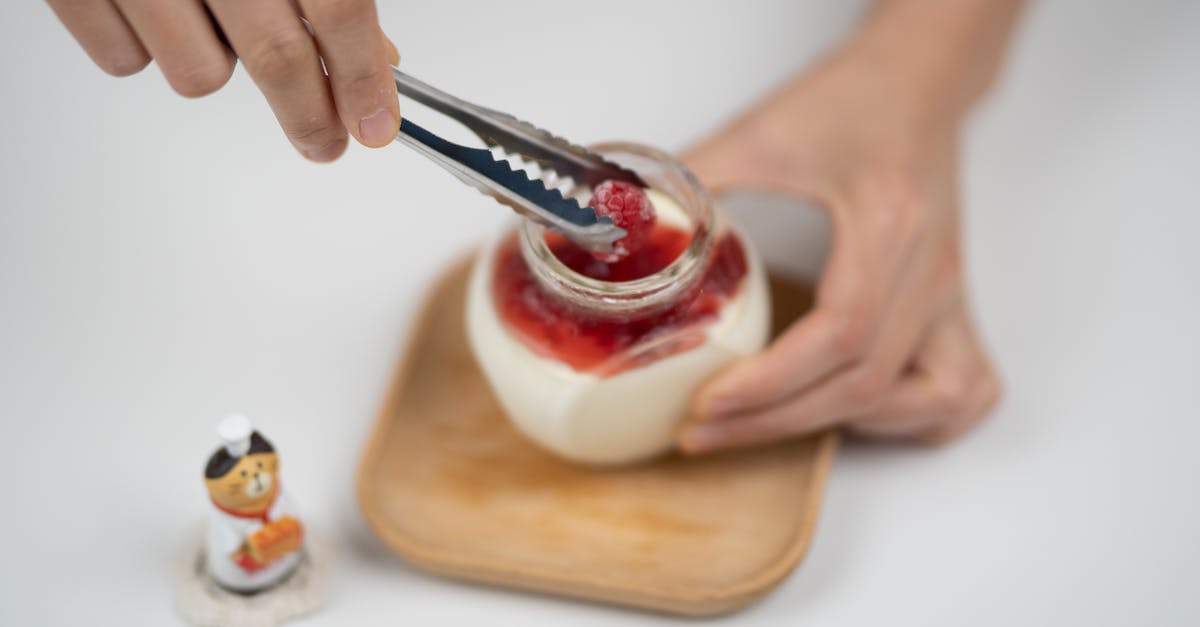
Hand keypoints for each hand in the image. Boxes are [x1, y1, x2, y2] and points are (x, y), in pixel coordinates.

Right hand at [47, 0, 400, 160]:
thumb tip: (376, 57)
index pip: (337, 8)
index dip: (362, 78)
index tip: (375, 125)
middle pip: (276, 57)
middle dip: (309, 117)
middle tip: (324, 141)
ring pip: (199, 76)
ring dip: (212, 64)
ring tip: (203, 17)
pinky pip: (125, 62)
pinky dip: (143, 48)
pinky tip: (149, 8)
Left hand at [677, 52, 1000, 452]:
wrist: (920, 79)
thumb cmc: (854, 99)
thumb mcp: (762, 131)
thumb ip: (693, 179)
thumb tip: (628, 221)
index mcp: (887, 224)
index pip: (842, 333)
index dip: (773, 381)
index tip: (708, 400)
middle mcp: (932, 271)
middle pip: (868, 383)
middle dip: (778, 421)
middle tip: (703, 431)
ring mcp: (951, 292)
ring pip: (926, 399)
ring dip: (846, 425)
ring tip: (767, 422)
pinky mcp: (952, 302)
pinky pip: (960, 391)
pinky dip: (907, 417)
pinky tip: (848, 406)